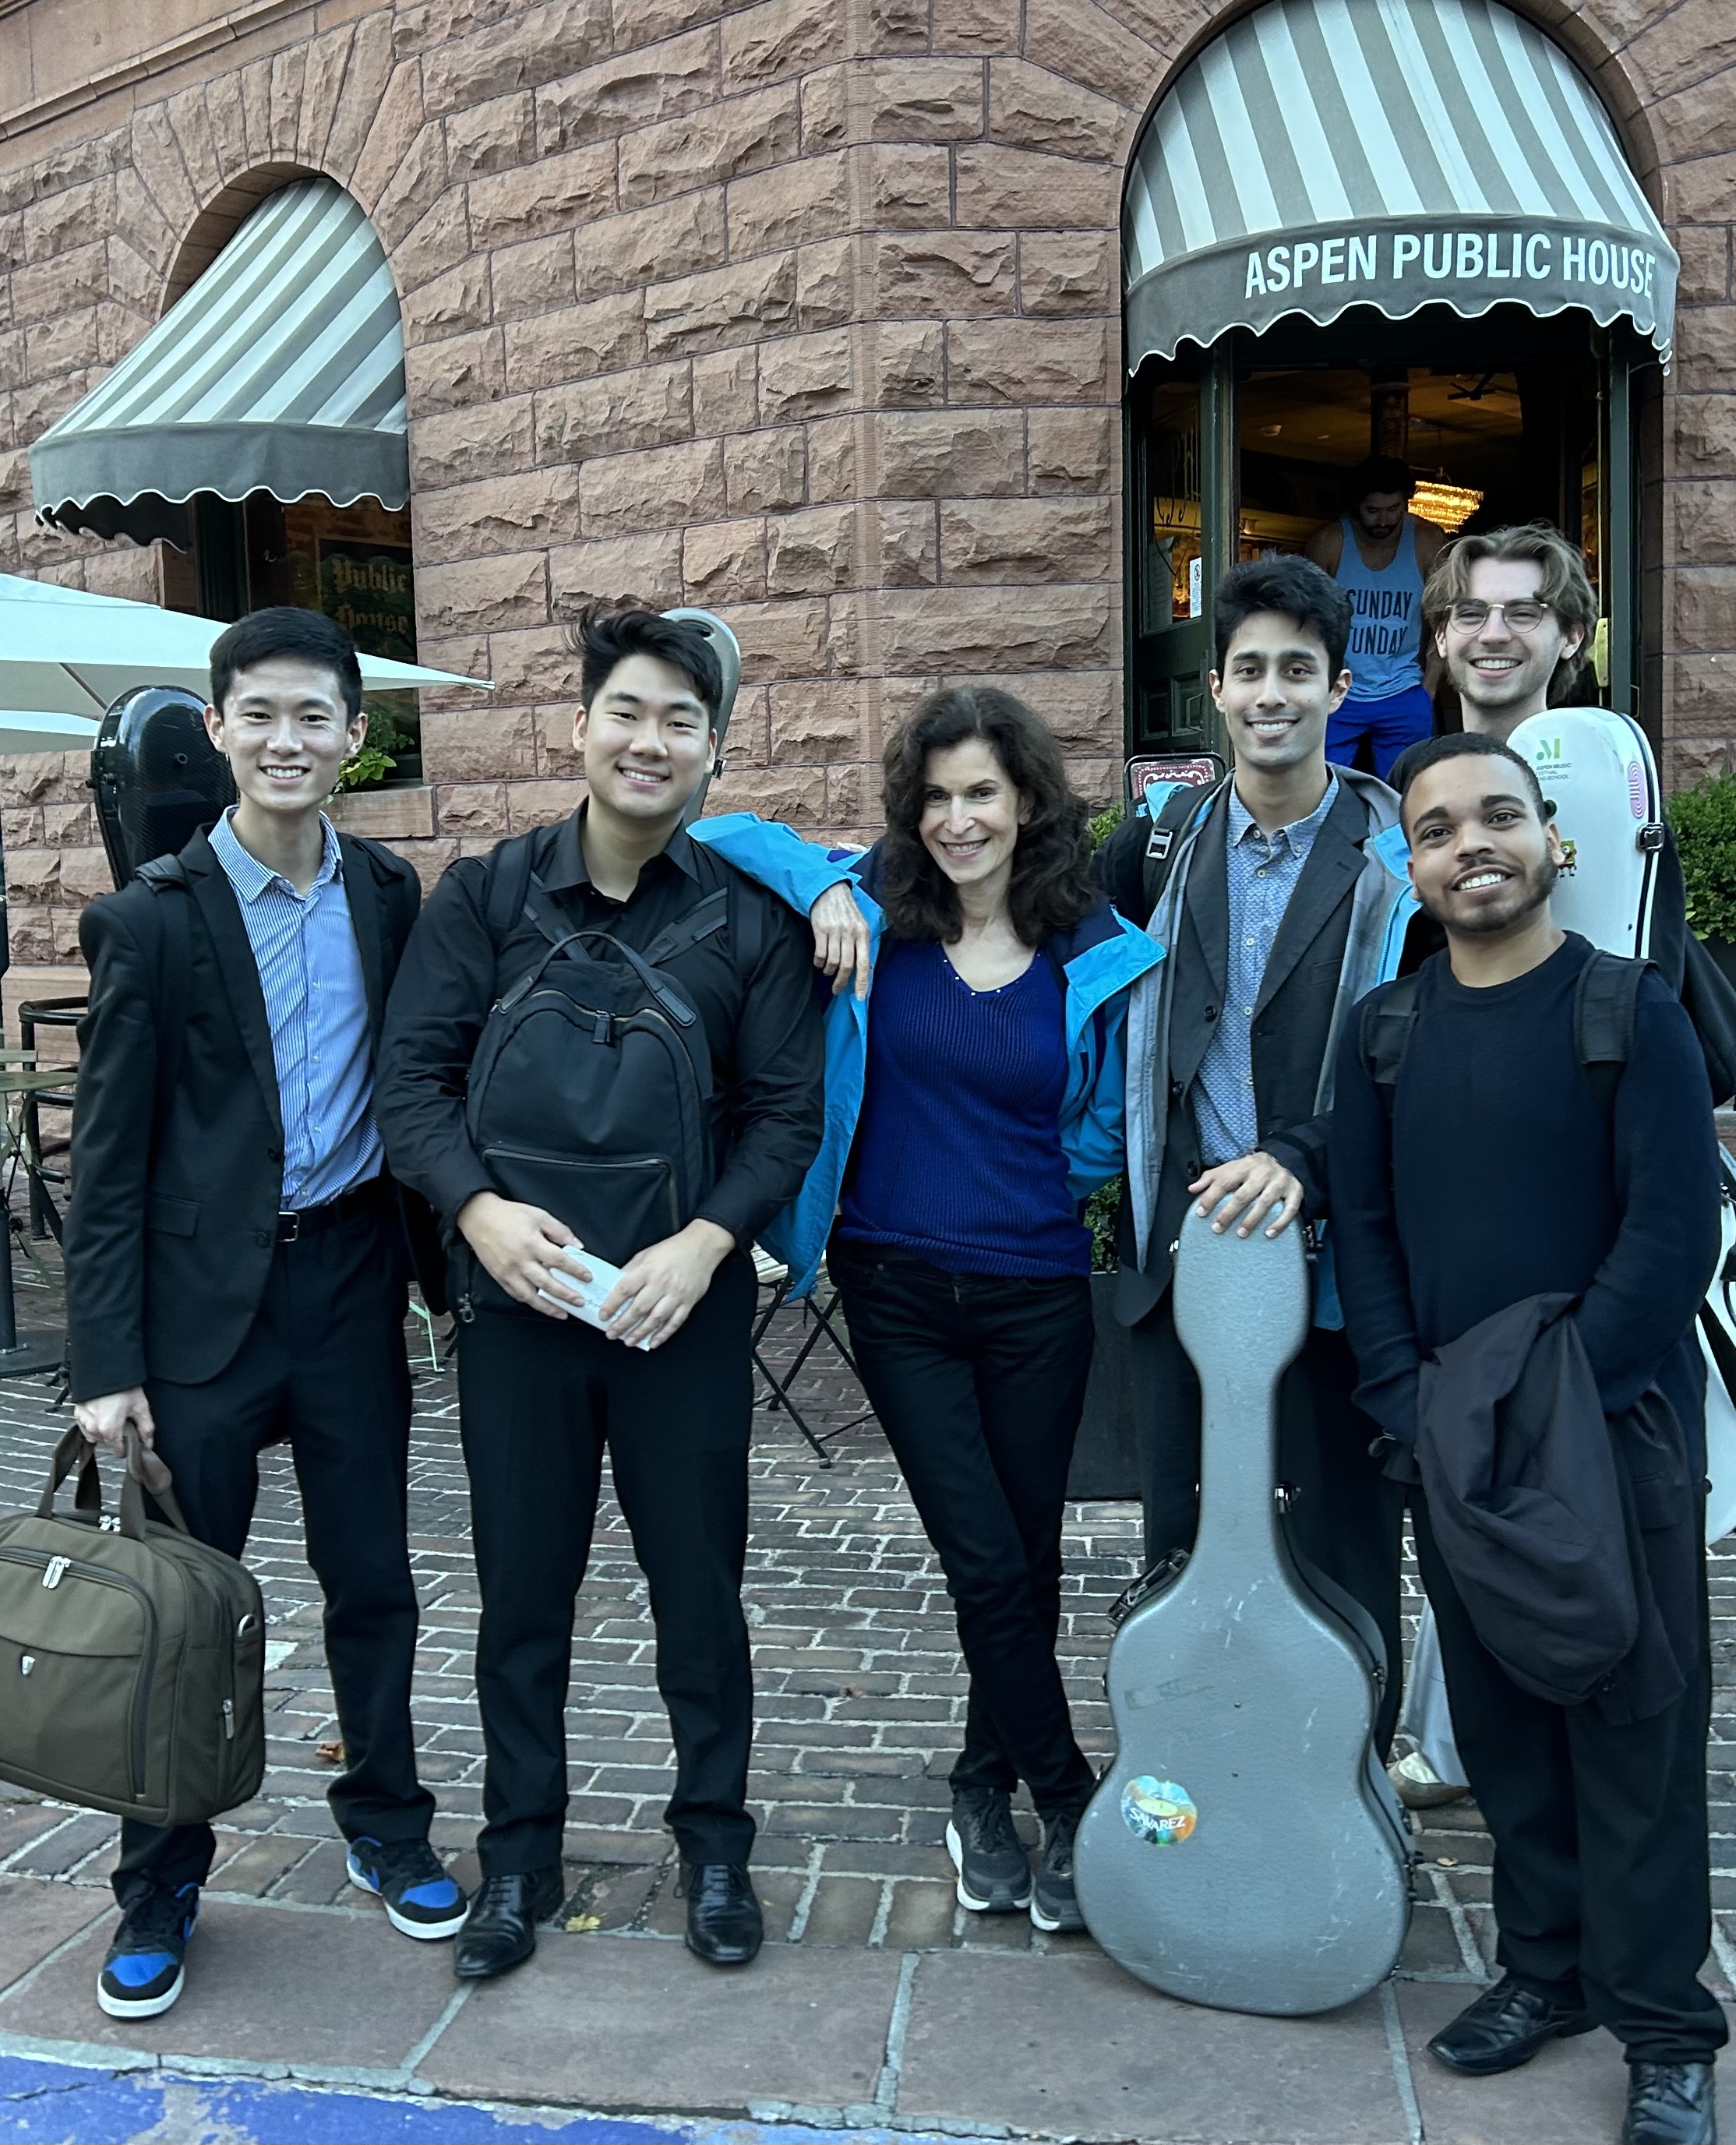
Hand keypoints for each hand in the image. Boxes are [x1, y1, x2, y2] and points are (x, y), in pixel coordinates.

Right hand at [74, 1386, 153, 1454]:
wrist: (107, 1368)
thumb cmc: (124, 1386)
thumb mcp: (141, 1407)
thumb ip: (146, 1429)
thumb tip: (148, 1443)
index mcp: (109, 1430)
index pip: (118, 1451)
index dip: (127, 1447)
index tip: (132, 1441)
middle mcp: (93, 1429)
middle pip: (107, 1443)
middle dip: (117, 1436)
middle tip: (125, 1421)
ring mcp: (83, 1421)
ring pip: (95, 1436)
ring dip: (104, 1430)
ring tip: (114, 1415)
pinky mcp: (77, 1413)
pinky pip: (85, 1426)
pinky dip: (93, 1423)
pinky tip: (103, 1413)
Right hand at [456, 1191, 593, 1319]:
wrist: (479, 1218)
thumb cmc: (510, 1215)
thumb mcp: (539, 1215)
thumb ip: (559, 1231)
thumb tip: (577, 1245)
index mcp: (532, 1243)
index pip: (559, 1260)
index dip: (575, 1270)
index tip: (587, 1277)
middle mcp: (521, 1261)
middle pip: (547, 1282)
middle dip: (566, 1295)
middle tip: (580, 1302)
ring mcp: (509, 1272)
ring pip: (531, 1295)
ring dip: (549, 1307)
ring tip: (563, 1313)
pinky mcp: (500, 1278)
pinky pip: (517, 1295)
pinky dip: (531, 1303)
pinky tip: (541, 1306)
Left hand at [600, 1219, 733, 1349]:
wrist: (701, 1247)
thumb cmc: (672, 1250)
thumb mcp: (646, 1254)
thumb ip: (631, 1270)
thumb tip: (615, 1287)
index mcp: (648, 1269)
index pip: (625, 1290)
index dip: (612, 1304)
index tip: (603, 1316)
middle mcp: (661, 1283)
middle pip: (639, 1308)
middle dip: (623, 1324)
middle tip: (612, 1334)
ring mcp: (676, 1294)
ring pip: (656, 1318)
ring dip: (640, 1332)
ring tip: (628, 1341)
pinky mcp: (688, 1302)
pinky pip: (675, 1322)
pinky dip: (663, 1334)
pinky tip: (653, 1342)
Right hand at [809, 881, 871, 999]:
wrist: (829, 891)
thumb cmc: (847, 911)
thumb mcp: (861, 925)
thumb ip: (863, 946)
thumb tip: (866, 970)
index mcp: (864, 933)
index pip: (865, 963)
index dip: (862, 983)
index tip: (859, 997)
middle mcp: (851, 933)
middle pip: (847, 966)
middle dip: (841, 982)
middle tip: (837, 990)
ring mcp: (835, 931)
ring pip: (832, 962)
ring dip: (829, 971)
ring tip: (828, 971)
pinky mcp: (820, 929)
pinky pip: (820, 954)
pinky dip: (819, 963)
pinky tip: (819, 962)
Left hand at [1188, 1151, 1303, 1238]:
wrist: (1286, 1158)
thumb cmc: (1252, 1169)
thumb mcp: (1231, 1168)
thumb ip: (1211, 1178)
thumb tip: (1192, 1189)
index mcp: (1244, 1166)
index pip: (1224, 1182)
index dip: (1211, 1197)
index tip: (1201, 1213)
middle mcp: (1262, 1173)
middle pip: (1243, 1195)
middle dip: (1229, 1213)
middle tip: (1217, 1228)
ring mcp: (1280, 1182)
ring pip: (1265, 1203)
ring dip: (1252, 1220)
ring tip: (1240, 1234)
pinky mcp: (1295, 1191)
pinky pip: (1289, 1209)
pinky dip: (1280, 1222)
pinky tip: (1269, 1233)